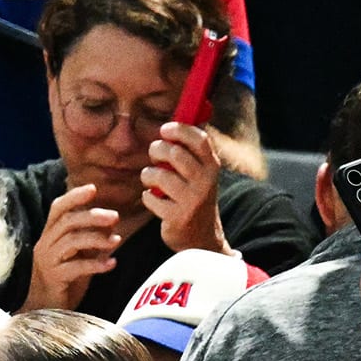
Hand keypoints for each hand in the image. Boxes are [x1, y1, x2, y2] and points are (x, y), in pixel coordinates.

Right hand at [23, 182, 120, 312]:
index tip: (93, 189)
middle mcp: (45, 245)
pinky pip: (75, 267)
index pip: (57, 208)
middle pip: (67, 222)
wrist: (45, 311)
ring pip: (71, 241)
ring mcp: (48, 262)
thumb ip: (90, 241)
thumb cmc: (64, 282)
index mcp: (50, 236)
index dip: (74, 197)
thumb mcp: (78, 256)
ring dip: (97, 239)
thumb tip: (112, 226)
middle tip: (115, 216)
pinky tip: (111, 264)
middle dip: (92, 216)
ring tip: (117, 241)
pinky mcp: (54, 279)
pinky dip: (96, 264)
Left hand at [142, 121, 230, 254]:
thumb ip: (189, 150)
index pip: (198, 139)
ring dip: (149, 176)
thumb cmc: (194, 196)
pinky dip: (148, 197)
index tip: (164, 130)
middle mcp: (205, 181)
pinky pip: (150, 197)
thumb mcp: (200, 173)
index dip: (179, 130)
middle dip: (157, 151)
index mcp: (212, 166)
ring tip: (153, 181)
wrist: (201, 237)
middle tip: (155, 157)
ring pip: (158, 175)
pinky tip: (156, 201)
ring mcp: (192, 200)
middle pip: (174, 153)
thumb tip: (171, 123)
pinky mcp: (177, 216)